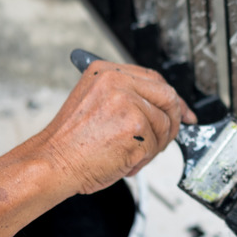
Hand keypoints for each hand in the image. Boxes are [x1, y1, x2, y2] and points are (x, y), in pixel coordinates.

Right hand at [28, 61, 196, 195]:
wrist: (52, 164)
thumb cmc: (70, 143)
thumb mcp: (94, 103)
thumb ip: (126, 98)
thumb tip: (162, 107)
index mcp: (106, 72)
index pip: (153, 79)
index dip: (172, 99)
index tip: (184, 112)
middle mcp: (117, 82)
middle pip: (168, 97)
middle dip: (172, 122)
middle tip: (165, 138)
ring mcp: (129, 103)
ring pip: (164, 125)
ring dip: (152, 147)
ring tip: (127, 155)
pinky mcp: (136, 127)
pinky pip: (155, 146)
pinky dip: (143, 160)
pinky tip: (123, 162)